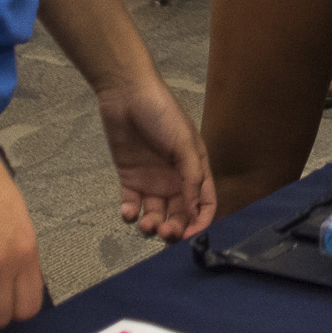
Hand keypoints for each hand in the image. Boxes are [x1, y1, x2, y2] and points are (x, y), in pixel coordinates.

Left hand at [95, 75, 215, 241]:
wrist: (127, 95)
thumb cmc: (162, 114)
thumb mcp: (184, 143)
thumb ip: (191, 177)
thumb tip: (194, 212)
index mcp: (195, 169)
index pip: (204, 203)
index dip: (200, 222)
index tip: (190, 237)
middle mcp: (175, 179)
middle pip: (179, 214)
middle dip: (175, 228)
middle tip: (164, 232)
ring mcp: (151, 181)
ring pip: (156, 214)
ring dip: (152, 225)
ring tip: (146, 224)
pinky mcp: (129, 179)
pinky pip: (132, 205)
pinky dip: (131, 214)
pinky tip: (129, 212)